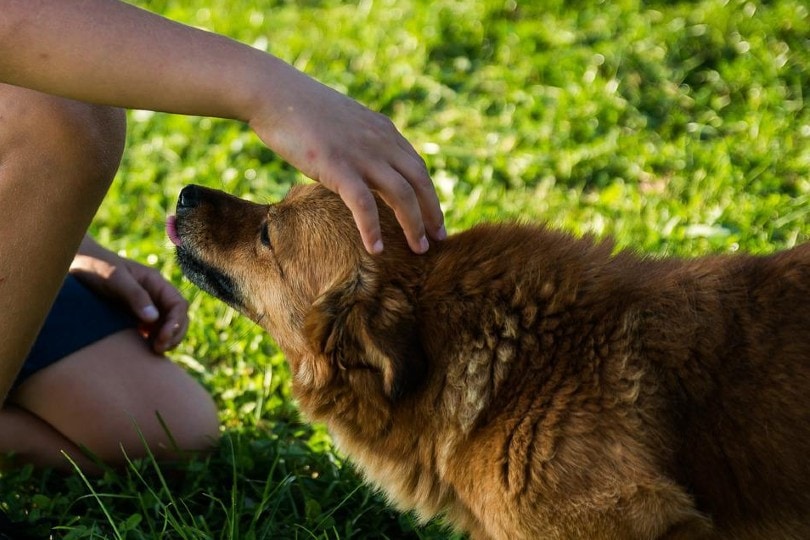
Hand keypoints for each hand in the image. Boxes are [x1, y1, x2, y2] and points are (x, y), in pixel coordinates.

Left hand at [69, 237, 187, 353]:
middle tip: (159, 349)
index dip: (176, 323)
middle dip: (174, 334)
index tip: (162, 338)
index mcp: (155, 282)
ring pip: (166, 326)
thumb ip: (135, 296)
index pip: (178, 305)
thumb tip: (153, 318)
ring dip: (165, 340)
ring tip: (152, 351)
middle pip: (178, 317)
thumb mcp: (115, 278)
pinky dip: (152, 341)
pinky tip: (142, 350)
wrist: (72, 264)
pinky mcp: (133, 316)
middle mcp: (154, 295)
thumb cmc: (94, 267)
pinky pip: (150, 331)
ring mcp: (144, 306)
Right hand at [247, 62, 445, 253]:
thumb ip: (360, 143)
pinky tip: (376, 250)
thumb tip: (360, 166)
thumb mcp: (344, 124)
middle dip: (432, 212)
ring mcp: (361, 154)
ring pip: (401, 195)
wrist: (274, 94)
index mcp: (383, 131)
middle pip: (419, 182)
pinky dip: (373, 229)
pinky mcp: (338, 166)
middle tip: (439, 238)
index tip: (434, 216)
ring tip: (419, 250)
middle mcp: (380, 141)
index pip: (417, 167)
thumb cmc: (301, 111)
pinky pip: (364, 205)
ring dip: (413, 225)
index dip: (429, 194)